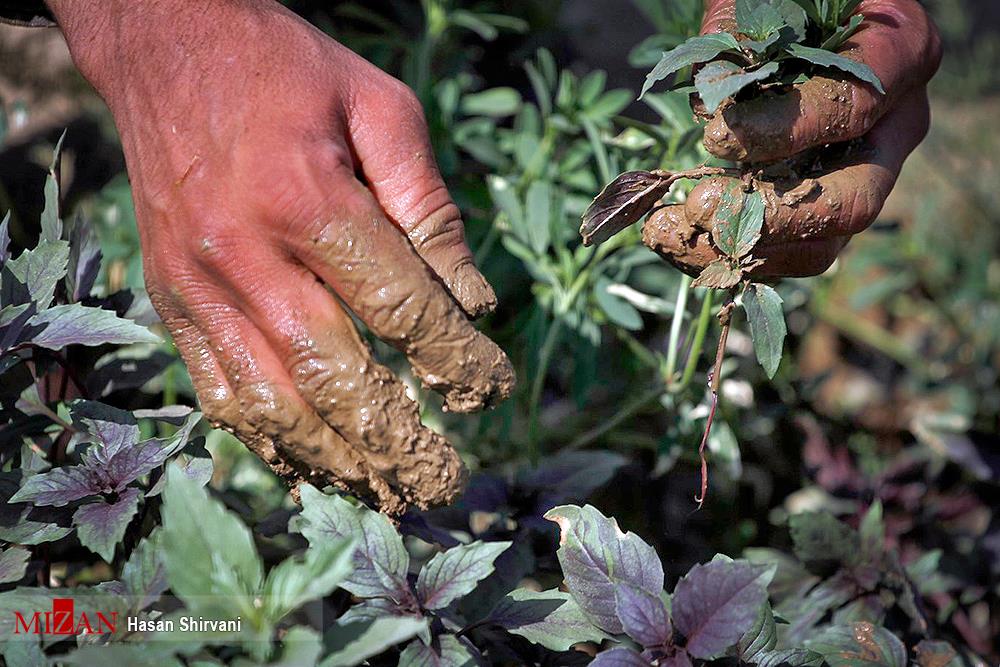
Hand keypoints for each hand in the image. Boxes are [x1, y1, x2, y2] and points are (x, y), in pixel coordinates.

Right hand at [48, 0, 513, 512]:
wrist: (165, 45)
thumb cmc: (288, 72)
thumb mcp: (380, 108)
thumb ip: (429, 208)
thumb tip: (472, 303)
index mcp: (309, 199)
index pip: (399, 307)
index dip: (454, 358)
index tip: (491, 387)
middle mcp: (245, 254)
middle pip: (332, 378)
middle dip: (398, 440)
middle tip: (445, 481)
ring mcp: (198, 285)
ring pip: (270, 404)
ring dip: (336, 461)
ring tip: (388, 492)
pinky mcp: (171, 300)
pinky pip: (217, 392)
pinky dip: (269, 442)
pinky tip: (312, 466)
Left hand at [643, 0, 940, 277]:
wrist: (796, 10)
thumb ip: (738, 42)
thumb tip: (712, 111)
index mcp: (900, 54)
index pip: (851, 109)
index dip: (781, 132)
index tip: (715, 137)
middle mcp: (894, 127)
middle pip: (854, 201)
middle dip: (771, 216)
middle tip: (699, 205)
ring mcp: (861, 174)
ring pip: (822, 246)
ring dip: (739, 250)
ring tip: (668, 231)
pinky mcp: (820, 207)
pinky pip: (786, 252)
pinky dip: (727, 255)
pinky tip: (672, 237)